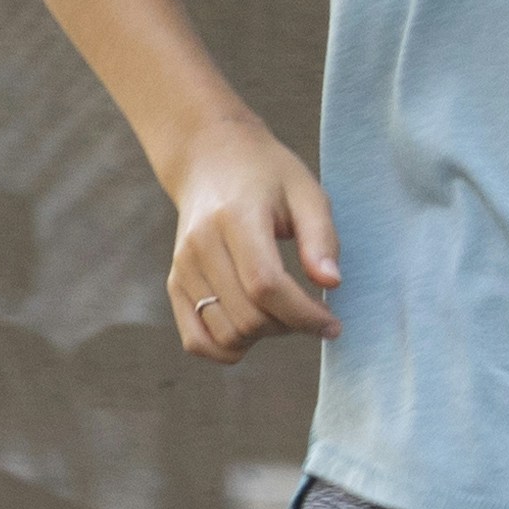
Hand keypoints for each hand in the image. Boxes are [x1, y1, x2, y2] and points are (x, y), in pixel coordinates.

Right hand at [167, 120, 340, 361]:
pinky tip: (255, 332)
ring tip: (284, 314)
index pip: (265, 286)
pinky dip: (228, 349)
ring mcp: (182, 267)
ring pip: (225, 334)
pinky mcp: (175, 283)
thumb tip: (332, 283)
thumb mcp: (306, 192)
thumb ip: (321, 237)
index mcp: (234, 218)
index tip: (333, 324)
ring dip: (263, 338)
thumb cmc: (268, 175)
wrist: (210, 160)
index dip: (303, 315)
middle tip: (312, 313)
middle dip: (290, 327)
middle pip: (247, 316)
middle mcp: (200, 246)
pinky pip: (196, 340)